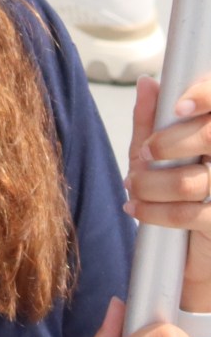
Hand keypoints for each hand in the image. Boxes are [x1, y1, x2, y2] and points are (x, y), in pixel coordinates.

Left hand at [129, 73, 210, 306]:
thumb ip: (151, 119)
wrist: (184, 253)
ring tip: (133, 187)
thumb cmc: (173, 196)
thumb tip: (149, 83)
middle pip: (209, 137)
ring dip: (149, 184)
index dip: (207, 97)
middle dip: (165, 144)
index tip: (178, 105)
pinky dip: (154, 212)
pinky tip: (137, 210)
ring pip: (190, 180)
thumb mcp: (153, 155)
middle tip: (144, 155)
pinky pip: (189, 213)